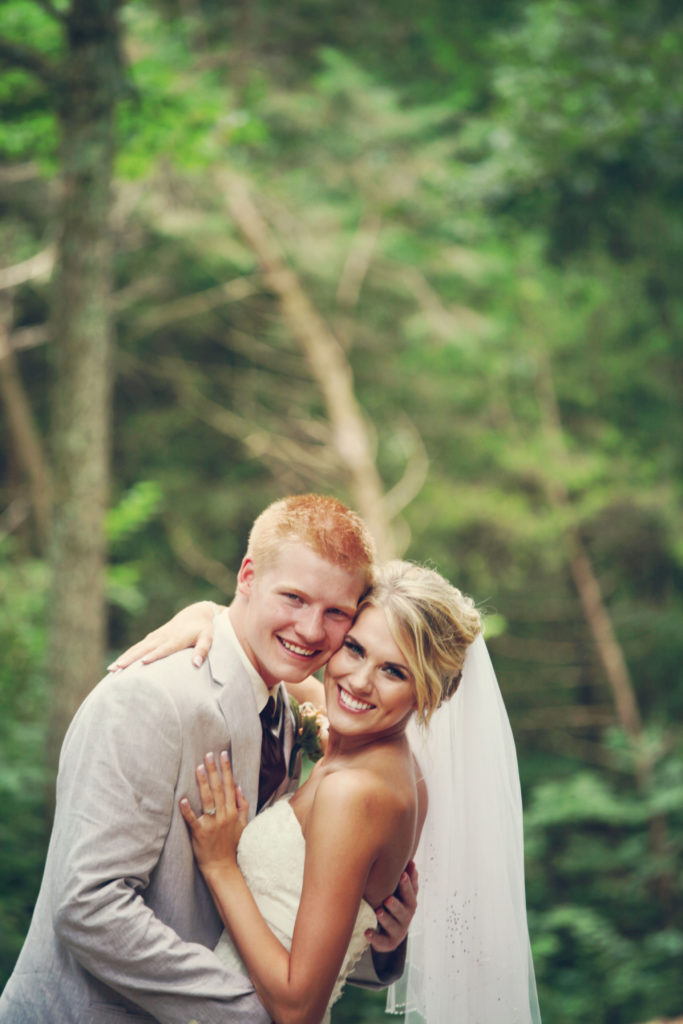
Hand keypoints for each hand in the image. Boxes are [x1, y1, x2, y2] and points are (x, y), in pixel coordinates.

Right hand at [107, 601, 220, 670]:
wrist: (196, 613)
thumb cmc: (204, 629)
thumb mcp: (208, 638)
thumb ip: (202, 650)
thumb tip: (196, 664)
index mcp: (176, 639)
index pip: (164, 648)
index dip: (154, 655)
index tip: (143, 662)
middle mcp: (163, 637)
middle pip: (144, 649)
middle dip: (130, 659)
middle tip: (117, 669)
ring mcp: (156, 637)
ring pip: (137, 648)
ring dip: (124, 658)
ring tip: (111, 669)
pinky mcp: (152, 637)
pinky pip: (138, 647)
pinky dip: (127, 654)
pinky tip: (118, 663)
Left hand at [179, 751, 248, 874]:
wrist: (223, 867)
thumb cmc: (232, 846)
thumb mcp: (243, 825)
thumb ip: (242, 806)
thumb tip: (239, 787)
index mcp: (233, 812)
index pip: (230, 786)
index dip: (227, 769)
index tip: (223, 755)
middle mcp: (223, 815)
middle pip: (219, 789)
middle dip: (214, 770)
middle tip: (208, 754)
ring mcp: (212, 824)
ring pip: (207, 800)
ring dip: (203, 783)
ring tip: (198, 768)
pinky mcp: (200, 833)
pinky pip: (193, 820)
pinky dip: (187, 810)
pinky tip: (182, 799)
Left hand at [367, 860, 418, 952]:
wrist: (388, 933)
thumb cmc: (394, 905)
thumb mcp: (400, 893)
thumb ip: (406, 879)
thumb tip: (411, 861)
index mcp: (410, 903)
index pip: (412, 893)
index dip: (408, 884)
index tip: (402, 874)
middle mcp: (406, 917)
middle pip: (404, 910)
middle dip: (397, 903)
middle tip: (389, 898)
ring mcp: (398, 931)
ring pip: (393, 925)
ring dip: (386, 919)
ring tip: (378, 912)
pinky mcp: (389, 943)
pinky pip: (382, 942)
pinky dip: (375, 937)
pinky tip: (367, 932)